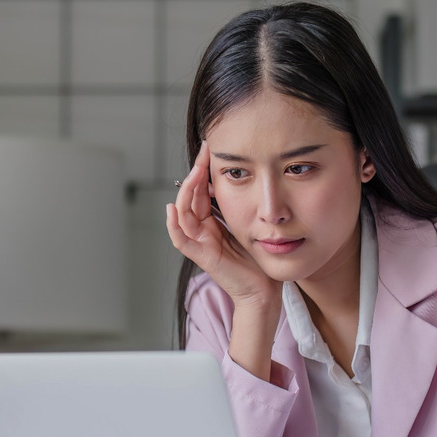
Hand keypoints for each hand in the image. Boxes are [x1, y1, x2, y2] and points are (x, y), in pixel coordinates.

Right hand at [166, 141, 276, 305]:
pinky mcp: (202, 257)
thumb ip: (239, 206)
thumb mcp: (248, 224)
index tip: (209, 148)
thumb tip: (238, 179)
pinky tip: (172, 208)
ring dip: (185, 192)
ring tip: (194, 172)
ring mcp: (200, 244)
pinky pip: (180, 240)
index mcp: (211, 223)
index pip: (200, 192)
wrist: (264, 289)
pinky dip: (173, 225)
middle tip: (204, 152)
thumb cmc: (258, 259)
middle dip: (194, 173)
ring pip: (182, 214)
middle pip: (189, 198)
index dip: (202, 170)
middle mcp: (202, 231)